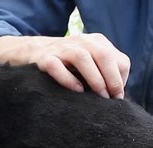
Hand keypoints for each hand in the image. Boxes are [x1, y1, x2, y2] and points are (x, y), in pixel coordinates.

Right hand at [0, 33, 130, 98]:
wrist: (31, 52)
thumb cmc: (67, 65)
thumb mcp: (89, 63)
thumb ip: (104, 73)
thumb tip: (118, 96)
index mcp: (96, 43)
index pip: (119, 59)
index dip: (121, 79)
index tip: (117, 97)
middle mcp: (81, 42)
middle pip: (103, 55)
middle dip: (112, 79)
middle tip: (111, 99)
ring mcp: (61, 49)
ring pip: (82, 57)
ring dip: (94, 78)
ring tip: (99, 96)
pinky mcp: (44, 58)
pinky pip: (56, 66)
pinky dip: (68, 79)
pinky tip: (76, 91)